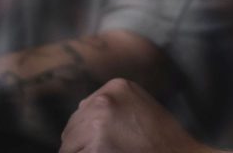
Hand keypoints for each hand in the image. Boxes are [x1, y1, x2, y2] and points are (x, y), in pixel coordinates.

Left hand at [59, 79, 208, 152]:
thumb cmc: (163, 140)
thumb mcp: (140, 108)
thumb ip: (112, 107)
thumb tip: (82, 115)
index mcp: (116, 86)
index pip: (83, 110)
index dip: (88, 132)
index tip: (105, 142)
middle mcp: (104, 99)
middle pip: (72, 128)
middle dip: (81, 145)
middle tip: (106, 151)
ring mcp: (97, 123)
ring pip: (69, 147)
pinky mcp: (94, 147)